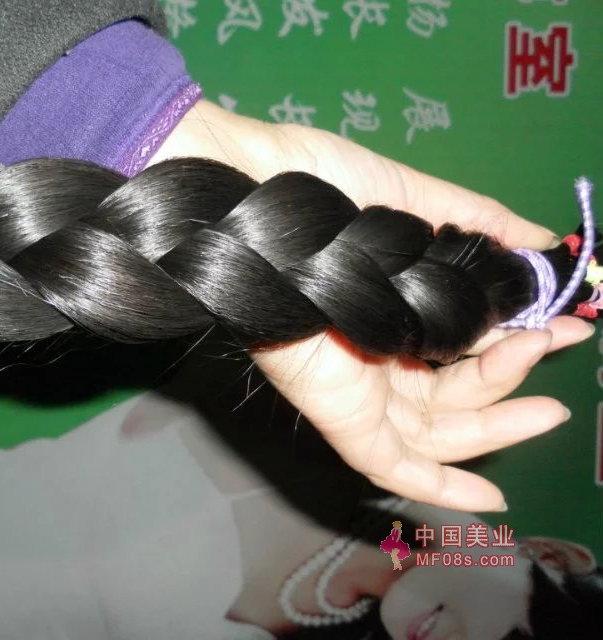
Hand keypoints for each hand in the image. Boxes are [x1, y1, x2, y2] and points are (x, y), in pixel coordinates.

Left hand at [149, 99, 594, 510]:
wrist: (253, 193)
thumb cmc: (324, 192)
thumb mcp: (416, 201)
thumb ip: (480, 222)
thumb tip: (544, 239)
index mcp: (391, 312)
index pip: (462, 345)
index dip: (517, 339)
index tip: (567, 320)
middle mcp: (374, 357)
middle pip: (454, 394)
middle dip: (515, 382)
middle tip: (567, 349)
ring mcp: (355, 389)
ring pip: (433, 432)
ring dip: (496, 426)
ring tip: (548, 405)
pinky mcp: (338, 414)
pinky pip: (388, 464)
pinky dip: (438, 486)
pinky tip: (487, 496)